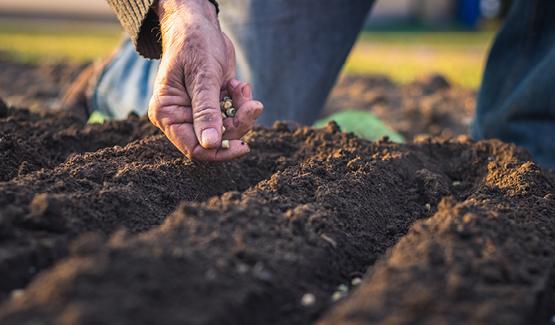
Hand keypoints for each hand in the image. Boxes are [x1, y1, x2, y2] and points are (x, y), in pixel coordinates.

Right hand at [148, 0, 262, 159]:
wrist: (200, 24)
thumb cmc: (193, 44)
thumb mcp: (202, 77)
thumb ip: (206, 111)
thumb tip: (210, 144)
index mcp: (168, 114)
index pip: (193, 148)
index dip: (218, 152)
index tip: (243, 145)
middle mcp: (181, 117)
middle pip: (215, 140)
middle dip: (237, 124)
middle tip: (253, 106)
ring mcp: (198, 112)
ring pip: (228, 128)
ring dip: (242, 111)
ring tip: (242, 88)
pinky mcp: (214, 105)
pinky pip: (233, 115)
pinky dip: (241, 102)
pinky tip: (238, 84)